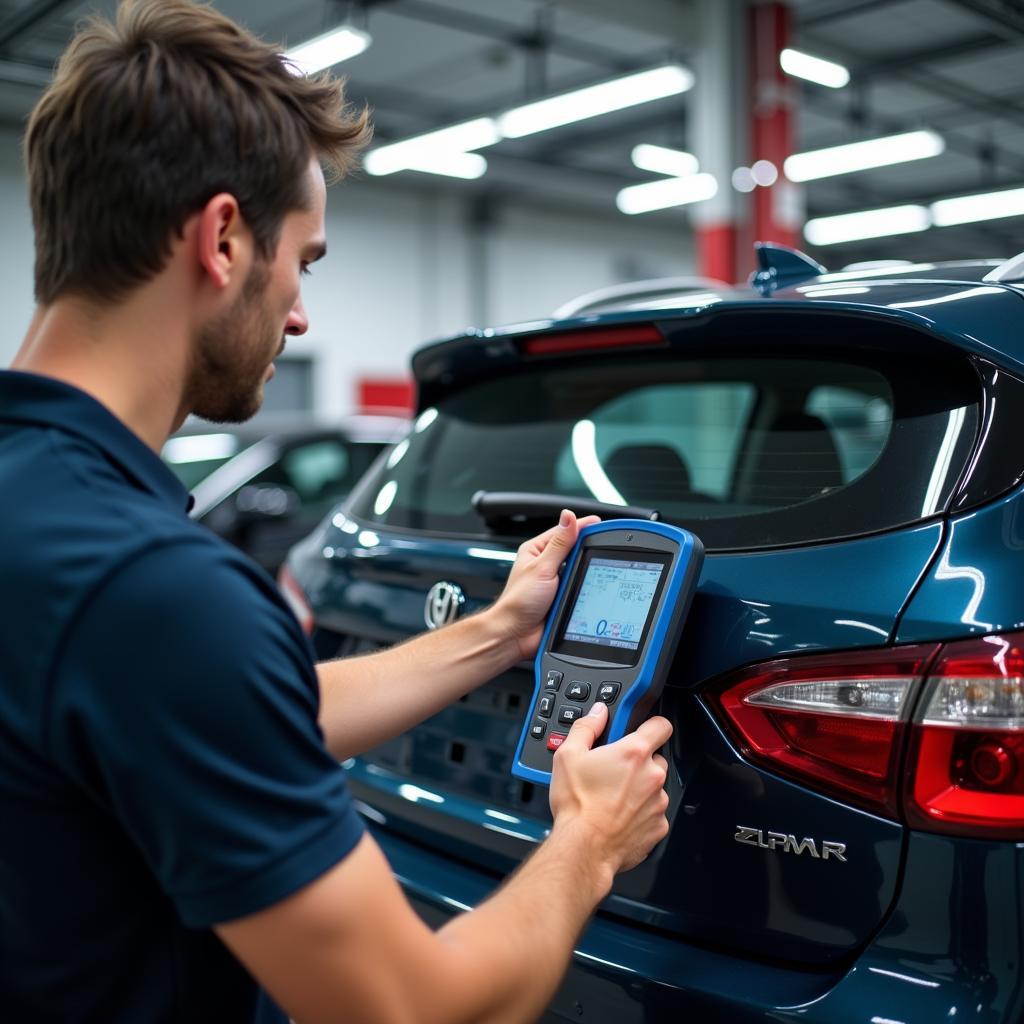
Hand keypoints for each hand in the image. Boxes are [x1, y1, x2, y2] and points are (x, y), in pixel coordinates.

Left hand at [492, 509, 600, 660]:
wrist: (516, 634)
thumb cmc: (518, 602)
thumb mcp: (541, 567)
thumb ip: (559, 544)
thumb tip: (568, 517)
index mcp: (536, 550)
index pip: (564, 531)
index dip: (581, 526)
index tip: (599, 523)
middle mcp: (546, 564)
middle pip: (574, 550)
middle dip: (587, 549)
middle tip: (603, 546)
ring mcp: (556, 581)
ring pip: (579, 569)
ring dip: (587, 571)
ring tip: (599, 567)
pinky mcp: (563, 597)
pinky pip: (580, 587)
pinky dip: (587, 587)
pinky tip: (594, 587)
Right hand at [549, 702, 671, 877]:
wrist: (584, 848)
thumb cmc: (577, 805)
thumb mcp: (568, 755)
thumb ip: (586, 727)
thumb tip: (597, 713)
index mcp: (634, 753)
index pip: (661, 725)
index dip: (651, 725)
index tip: (641, 730)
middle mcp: (652, 776)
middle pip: (656, 758)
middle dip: (639, 762)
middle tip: (615, 770)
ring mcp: (658, 803)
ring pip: (654, 787)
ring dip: (640, 789)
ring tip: (613, 797)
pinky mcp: (658, 827)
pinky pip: (653, 813)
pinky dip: (640, 813)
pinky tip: (619, 816)